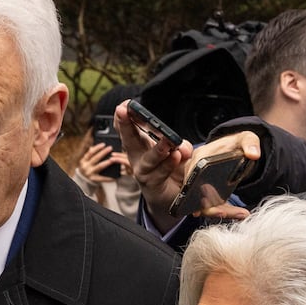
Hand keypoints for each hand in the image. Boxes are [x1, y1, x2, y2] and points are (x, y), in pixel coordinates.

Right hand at [75, 143, 125, 183]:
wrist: (81, 181)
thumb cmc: (87, 168)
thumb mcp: (86, 161)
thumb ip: (90, 155)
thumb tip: (97, 146)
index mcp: (83, 161)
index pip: (90, 152)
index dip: (97, 148)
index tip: (104, 144)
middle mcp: (85, 167)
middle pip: (96, 158)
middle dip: (103, 152)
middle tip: (110, 148)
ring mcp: (89, 173)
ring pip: (100, 166)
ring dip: (107, 162)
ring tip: (112, 159)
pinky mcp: (93, 179)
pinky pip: (102, 178)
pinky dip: (109, 177)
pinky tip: (115, 176)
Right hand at [116, 101, 190, 233]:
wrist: (172, 199)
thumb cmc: (171, 171)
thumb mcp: (178, 153)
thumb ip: (182, 147)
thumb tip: (182, 148)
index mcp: (141, 146)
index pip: (129, 129)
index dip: (123, 118)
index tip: (123, 105)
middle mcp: (138, 158)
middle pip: (129, 141)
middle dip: (125, 125)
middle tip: (124, 111)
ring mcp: (144, 172)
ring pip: (149, 160)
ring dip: (158, 150)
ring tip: (167, 142)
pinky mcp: (153, 185)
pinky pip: (161, 174)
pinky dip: (169, 165)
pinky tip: (176, 157)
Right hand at [174, 134, 258, 222]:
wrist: (235, 149)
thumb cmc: (236, 144)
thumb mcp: (245, 138)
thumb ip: (250, 142)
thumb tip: (253, 154)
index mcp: (200, 157)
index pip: (194, 174)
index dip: (197, 187)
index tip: (207, 198)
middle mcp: (196, 171)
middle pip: (195, 193)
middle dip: (207, 206)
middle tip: (223, 213)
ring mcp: (200, 183)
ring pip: (203, 203)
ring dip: (218, 211)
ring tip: (239, 214)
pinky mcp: (208, 192)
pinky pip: (213, 205)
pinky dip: (225, 211)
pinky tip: (241, 213)